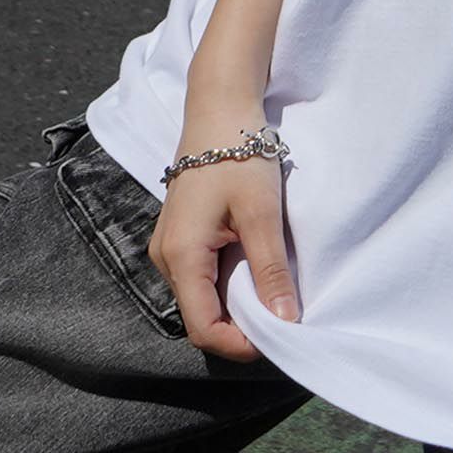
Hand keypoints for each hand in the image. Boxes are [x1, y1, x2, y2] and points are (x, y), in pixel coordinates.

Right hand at [147, 110, 298, 361]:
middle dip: (241, 327)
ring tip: (275, 294)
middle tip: (283, 319)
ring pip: (203, 296)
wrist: (220, 108)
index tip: (279, 337)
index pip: (202, 327)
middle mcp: (167, 258)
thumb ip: (271, 270)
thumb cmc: (240, 155)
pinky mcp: (183, 235)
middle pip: (200, 316)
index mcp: (180, 256)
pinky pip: (204, 275)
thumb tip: (286, 320)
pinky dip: (231, 281)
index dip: (239, 344)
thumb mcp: (261, 214)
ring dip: (237, 304)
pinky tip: (258, 270)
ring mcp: (172, 247)